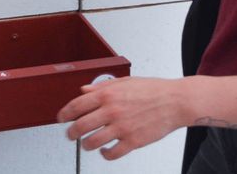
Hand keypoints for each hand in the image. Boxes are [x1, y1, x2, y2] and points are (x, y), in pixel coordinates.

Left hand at [57, 76, 186, 160]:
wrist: (175, 101)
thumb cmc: (152, 90)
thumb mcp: (124, 82)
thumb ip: (101, 86)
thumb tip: (84, 90)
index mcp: (108, 94)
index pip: (77, 105)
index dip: (64, 114)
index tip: (61, 118)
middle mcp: (112, 110)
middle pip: (80, 126)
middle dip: (71, 133)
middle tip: (70, 135)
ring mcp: (122, 127)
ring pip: (92, 142)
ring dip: (86, 145)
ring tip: (87, 144)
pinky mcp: (133, 141)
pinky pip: (112, 154)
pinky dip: (105, 154)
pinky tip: (105, 151)